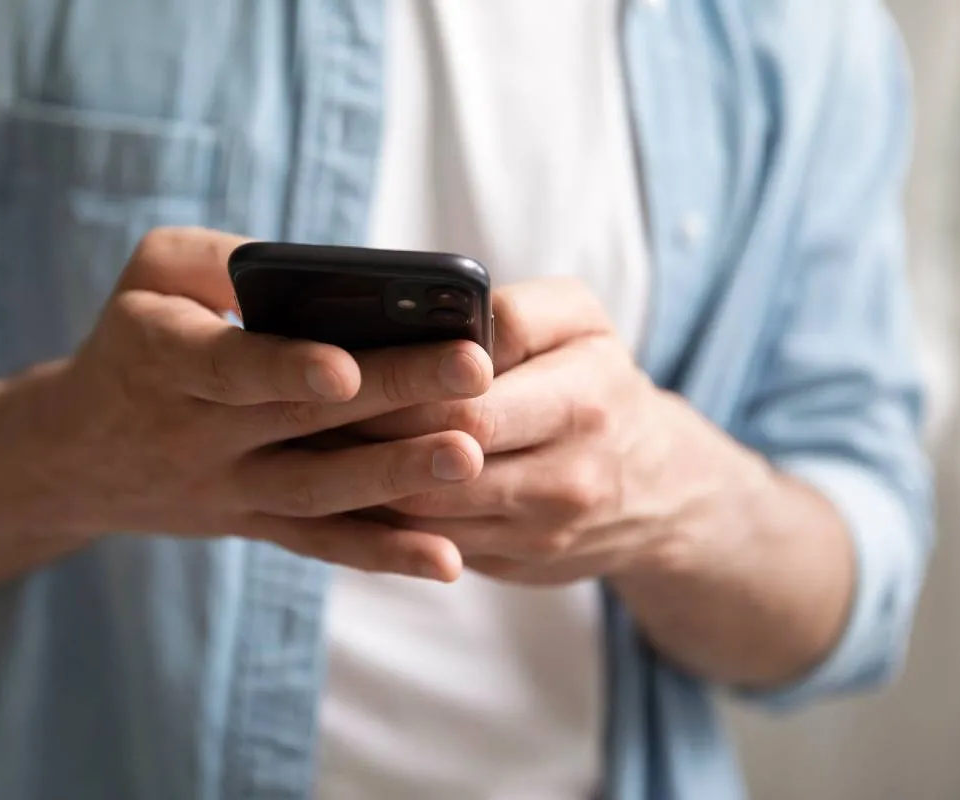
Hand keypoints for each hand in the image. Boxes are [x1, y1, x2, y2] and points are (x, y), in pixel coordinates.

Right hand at [37, 228, 493, 580]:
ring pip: (317, 492)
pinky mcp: (254, 525)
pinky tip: (446, 561)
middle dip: (390, 396)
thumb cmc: (130, 341)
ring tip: (469, 457)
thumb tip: (309, 265)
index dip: (284, 368)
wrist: (74, 457)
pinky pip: (319, 545)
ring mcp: (228, 489)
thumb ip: (217, 258)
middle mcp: (196, 433)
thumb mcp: (147, 277)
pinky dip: (382, 555)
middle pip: (299, 420)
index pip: (227, 367)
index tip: (345, 368)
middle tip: (471, 374)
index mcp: (163, 359)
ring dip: (395, 478)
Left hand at [347, 278, 764, 584]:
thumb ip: (515, 313)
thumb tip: (436, 322)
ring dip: (363, 485)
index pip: (467, 407)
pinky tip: (345, 487)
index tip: (336, 371)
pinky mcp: (515, 566)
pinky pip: (433, 546)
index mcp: (583, 401)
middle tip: (300, 413)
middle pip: (437, 468)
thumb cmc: (602, 384)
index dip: (396, 393)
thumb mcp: (582, 324)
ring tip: (309, 447)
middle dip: (366, 441)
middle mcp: (567, 478)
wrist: (659, 490)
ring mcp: (539, 533)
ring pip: (426, 517)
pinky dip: (384, 519)